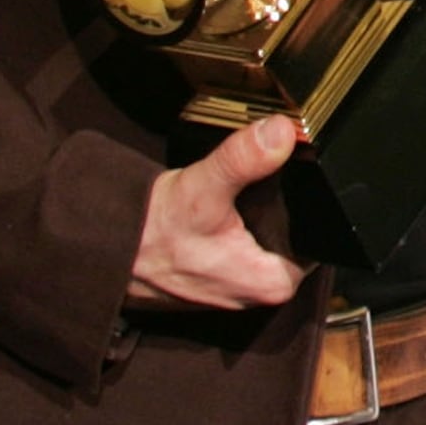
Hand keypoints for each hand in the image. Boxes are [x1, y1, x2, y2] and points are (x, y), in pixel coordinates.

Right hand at [128, 113, 311, 310]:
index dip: (310, 196)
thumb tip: (281, 133)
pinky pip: (248, 236)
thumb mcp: (201, 189)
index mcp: (276, 282)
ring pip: (271, 230)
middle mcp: (265, 291)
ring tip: (234, 191)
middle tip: (255, 178)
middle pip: (296, 228)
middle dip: (280, 199)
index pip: (319, 229)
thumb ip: (243, 160)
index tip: (291, 172)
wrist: (105, 250)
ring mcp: (243, 284)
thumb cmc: (151, 233)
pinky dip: (239, 216)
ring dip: (257, 206)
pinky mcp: (225, 274)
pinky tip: (222, 204)